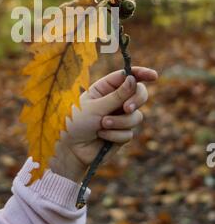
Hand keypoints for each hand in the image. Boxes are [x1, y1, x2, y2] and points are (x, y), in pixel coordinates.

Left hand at [49, 67, 157, 182]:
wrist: (71, 149)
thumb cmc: (77, 123)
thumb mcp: (95, 106)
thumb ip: (117, 96)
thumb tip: (133, 80)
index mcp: (105, 88)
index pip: (127, 76)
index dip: (141, 74)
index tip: (153, 76)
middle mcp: (115, 100)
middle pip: (139, 93)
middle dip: (135, 100)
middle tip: (126, 108)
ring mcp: (120, 117)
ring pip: (136, 116)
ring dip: (120, 122)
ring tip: (102, 125)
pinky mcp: (122, 133)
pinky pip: (130, 132)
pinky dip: (116, 134)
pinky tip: (102, 136)